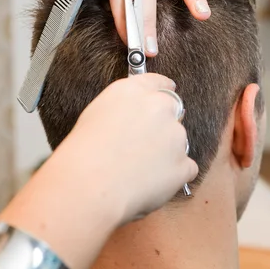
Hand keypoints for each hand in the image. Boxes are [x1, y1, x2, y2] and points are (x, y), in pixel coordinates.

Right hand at [51, 73, 196, 224]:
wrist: (89, 185)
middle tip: (143, 146)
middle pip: (173, 111)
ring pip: (179, 142)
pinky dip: (173, 177)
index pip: (159, 83)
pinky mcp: (183, 164)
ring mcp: (175, 136)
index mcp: (134, 91)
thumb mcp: (97, 113)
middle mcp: (159, 107)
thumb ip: (124, 107)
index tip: (164, 100)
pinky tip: (149, 184)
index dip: (162, 92)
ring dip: (167, 153)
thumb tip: (136, 117)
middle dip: (163, 126)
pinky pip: (185, 169)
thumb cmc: (84, 154)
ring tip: (138, 171)